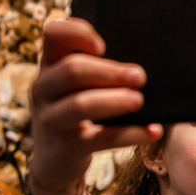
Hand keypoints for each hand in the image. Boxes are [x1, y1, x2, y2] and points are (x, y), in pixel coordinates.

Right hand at [27, 18, 161, 194]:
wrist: (54, 161)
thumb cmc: (73, 113)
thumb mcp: (73, 87)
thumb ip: (94, 69)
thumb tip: (138, 64)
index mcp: (50, 65)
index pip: (53, 34)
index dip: (77, 33)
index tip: (103, 45)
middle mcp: (43, 89)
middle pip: (72, 70)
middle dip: (109, 72)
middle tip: (139, 76)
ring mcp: (51, 119)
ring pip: (81, 105)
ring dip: (115, 101)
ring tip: (138, 100)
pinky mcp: (66, 146)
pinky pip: (101, 138)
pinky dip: (130, 134)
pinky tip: (152, 131)